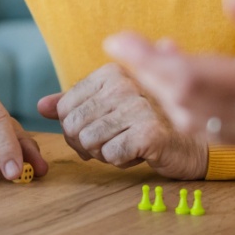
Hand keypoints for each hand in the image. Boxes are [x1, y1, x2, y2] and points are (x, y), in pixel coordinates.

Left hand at [36, 64, 206, 178]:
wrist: (193, 143)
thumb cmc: (149, 123)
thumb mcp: (112, 106)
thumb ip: (77, 102)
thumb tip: (41, 107)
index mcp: (111, 73)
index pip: (65, 108)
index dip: (73, 129)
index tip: (95, 132)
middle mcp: (124, 84)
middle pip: (73, 126)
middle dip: (86, 144)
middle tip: (110, 144)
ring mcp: (138, 106)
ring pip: (89, 142)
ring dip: (104, 153)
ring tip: (126, 145)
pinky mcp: (149, 132)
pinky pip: (111, 156)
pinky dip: (121, 161)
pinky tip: (139, 153)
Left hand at [104, 0, 234, 147]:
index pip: (189, 79)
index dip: (148, 61)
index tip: (119, 38)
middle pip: (181, 102)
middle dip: (146, 73)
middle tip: (122, 42)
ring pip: (193, 121)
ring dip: (164, 91)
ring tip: (150, 52)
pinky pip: (213, 131)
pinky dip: (187, 107)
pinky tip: (185, 76)